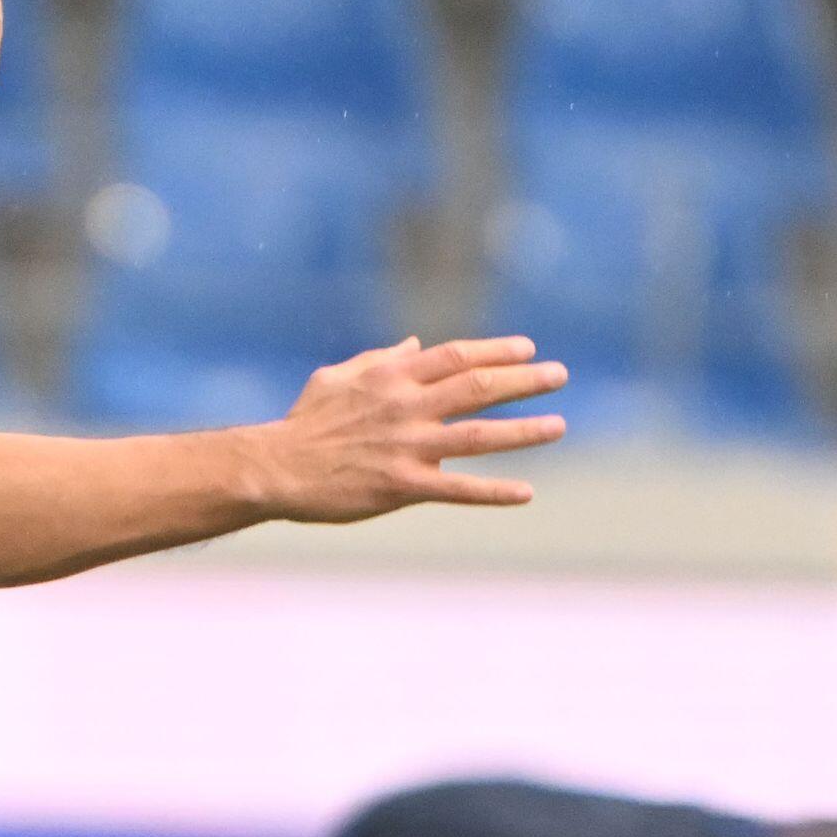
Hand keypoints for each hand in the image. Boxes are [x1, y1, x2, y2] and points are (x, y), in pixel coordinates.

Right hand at [263, 335, 567, 523]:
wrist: (277, 467)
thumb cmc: (305, 422)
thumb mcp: (336, 377)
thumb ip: (380, 360)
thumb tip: (414, 343)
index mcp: (390, 378)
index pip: (455, 356)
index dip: (495, 350)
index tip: (528, 349)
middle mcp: (405, 407)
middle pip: (478, 387)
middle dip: (524, 380)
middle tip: (559, 376)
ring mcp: (407, 447)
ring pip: (479, 436)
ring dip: (524, 430)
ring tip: (559, 425)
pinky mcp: (403, 486)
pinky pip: (458, 489)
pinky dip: (494, 492)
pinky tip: (526, 492)